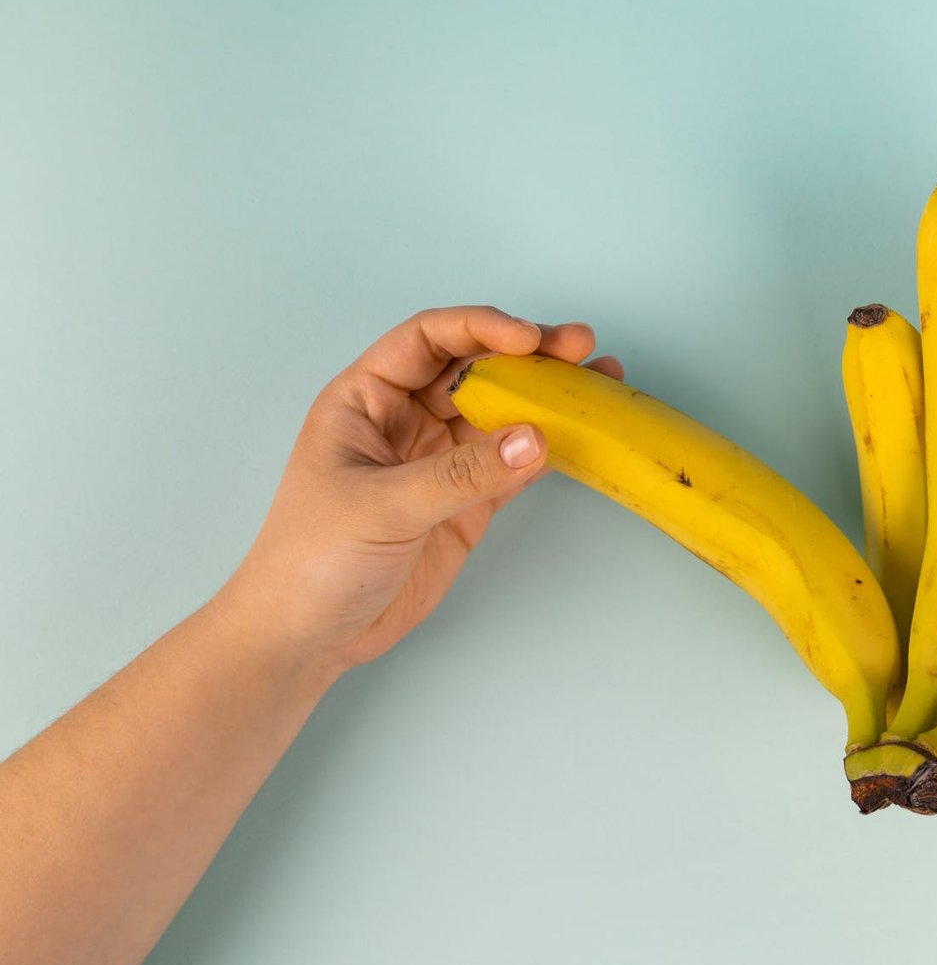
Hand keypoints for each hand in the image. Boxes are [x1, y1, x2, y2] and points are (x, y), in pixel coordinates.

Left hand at [216, 305, 622, 675]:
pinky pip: (514, 463)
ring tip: (599, 379)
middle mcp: (405, 419)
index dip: (478, 329)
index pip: (427, 341)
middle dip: (527, 355)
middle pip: (474, 368)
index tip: (527, 340)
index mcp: (366, 399)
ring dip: (547, 396)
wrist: (308, 636)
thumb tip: (534, 438)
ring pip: (501, 412)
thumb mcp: (382, 508)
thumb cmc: (312, 560)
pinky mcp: (466, 502)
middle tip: (578, 348)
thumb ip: (461, 475)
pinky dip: (548, 450)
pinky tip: (582, 436)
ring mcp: (439, 460)